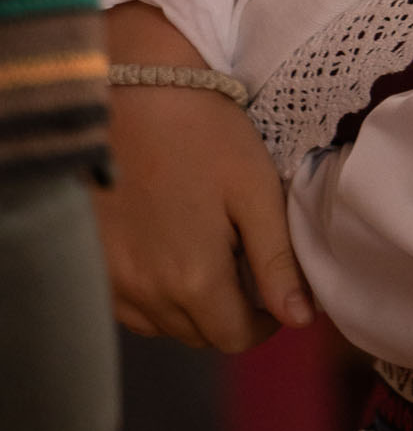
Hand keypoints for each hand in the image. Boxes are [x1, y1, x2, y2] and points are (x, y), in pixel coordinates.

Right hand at [95, 3, 312, 352]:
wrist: (135, 92)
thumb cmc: (204, 133)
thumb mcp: (255, 190)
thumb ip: (276, 259)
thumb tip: (300, 319)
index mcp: (193, 280)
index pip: (234, 337)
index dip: (265, 321)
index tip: (276, 292)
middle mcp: (147, 295)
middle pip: (198, 334)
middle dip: (230, 311)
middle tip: (245, 265)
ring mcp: (114, 283)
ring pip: (163, 324)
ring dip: (192, 306)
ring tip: (209, 253)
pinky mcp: (93, 266)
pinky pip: (131, 305)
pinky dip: (156, 293)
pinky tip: (169, 249)